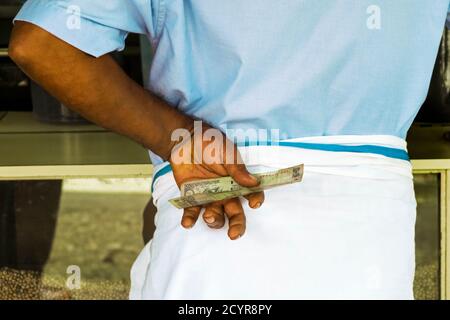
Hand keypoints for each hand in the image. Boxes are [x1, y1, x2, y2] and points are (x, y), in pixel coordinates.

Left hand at [169, 124, 264, 239]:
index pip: (251, 194)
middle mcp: (225, 193)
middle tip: (234, 234)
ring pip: (215, 216)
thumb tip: (254, 183)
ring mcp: (208, 197)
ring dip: (214, 220)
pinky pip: (192, 212)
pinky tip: (187, 223)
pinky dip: (190, 219)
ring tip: (208, 216)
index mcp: (237, 182)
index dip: (255, 200)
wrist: (185, 139)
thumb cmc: (210, 143)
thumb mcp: (226, 153)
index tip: (254, 203)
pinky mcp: (192, 198)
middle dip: (237, 226)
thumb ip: (237, 169)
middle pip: (235, 214)